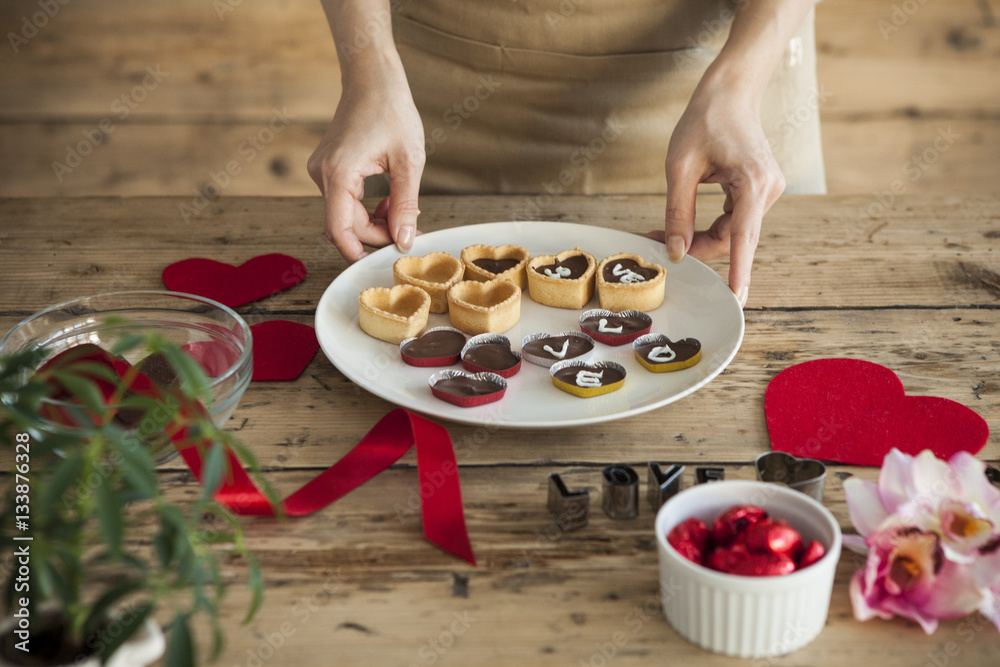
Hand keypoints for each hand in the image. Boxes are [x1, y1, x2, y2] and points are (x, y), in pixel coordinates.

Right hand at [307, 61, 424, 262]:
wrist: (372, 78)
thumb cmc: (392, 110)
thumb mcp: (409, 161)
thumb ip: (406, 205)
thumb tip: (405, 241)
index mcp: (338, 173)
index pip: (340, 230)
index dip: (360, 252)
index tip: (385, 260)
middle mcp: (322, 174)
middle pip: (343, 226)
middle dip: (376, 235)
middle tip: (410, 232)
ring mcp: (321, 171)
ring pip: (344, 215)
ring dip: (374, 221)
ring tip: (403, 209)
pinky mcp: (328, 169)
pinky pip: (344, 201)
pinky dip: (366, 207)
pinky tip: (388, 198)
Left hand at [648, 77, 784, 306]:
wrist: (731, 91)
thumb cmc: (705, 120)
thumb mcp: (680, 167)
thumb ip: (678, 211)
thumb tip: (677, 251)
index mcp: (754, 182)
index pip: (744, 237)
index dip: (739, 270)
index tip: (737, 296)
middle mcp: (768, 190)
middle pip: (733, 239)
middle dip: (696, 249)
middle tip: (656, 244)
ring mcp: (767, 192)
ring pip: (732, 233)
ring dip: (699, 240)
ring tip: (662, 235)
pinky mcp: (759, 192)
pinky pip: (734, 222)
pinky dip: (709, 228)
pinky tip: (683, 228)